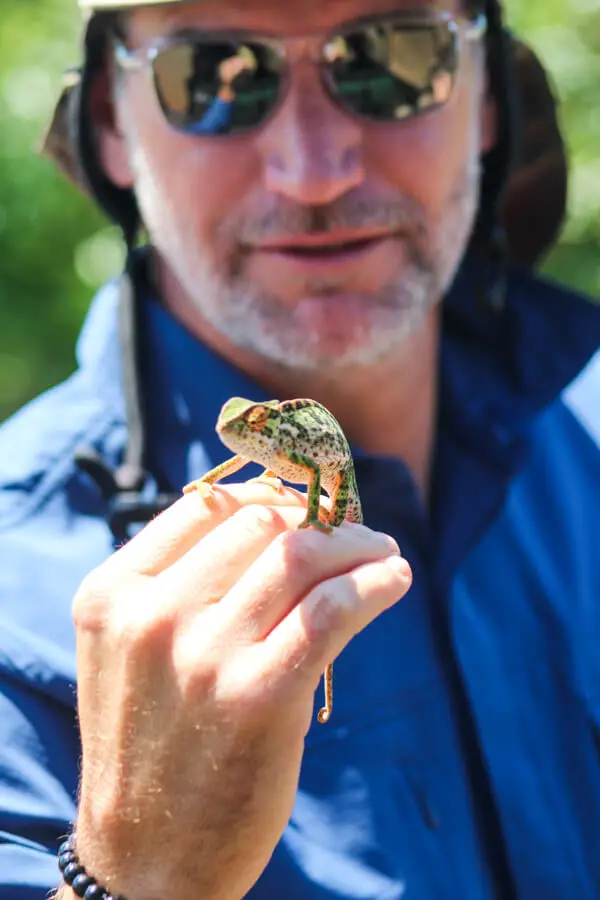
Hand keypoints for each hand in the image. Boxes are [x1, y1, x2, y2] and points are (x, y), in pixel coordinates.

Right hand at [71, 483, 411, 899]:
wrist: (146, 859)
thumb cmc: (152, 745)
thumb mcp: (134, 652)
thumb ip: (178, 584)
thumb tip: (271, 517)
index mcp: (112, 594)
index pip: (206, 505)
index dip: (268, 493)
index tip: (305, 507)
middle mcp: (152, 615)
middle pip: (260, 523)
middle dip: (317, 519)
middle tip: (352, 533)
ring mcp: (204, 655)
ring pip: (300, 554)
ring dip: (356, 545)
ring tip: (381, 555)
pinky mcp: (259, 697)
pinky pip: (332, 608)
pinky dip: (373, 583)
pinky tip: (393, 581)